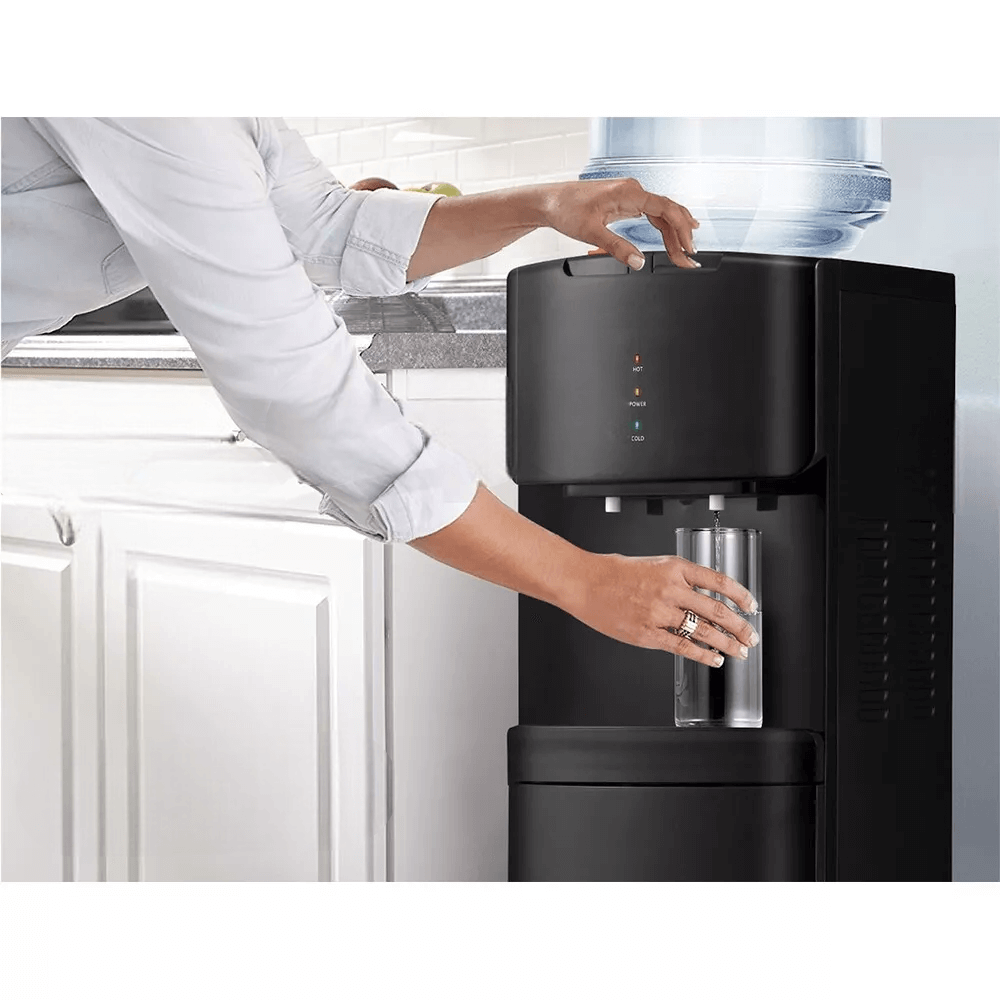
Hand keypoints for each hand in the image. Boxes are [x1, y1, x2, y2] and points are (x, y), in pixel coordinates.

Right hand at [410, 485, 757, 668]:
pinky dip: (702, 654)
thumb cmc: (611, 572)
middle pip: (717, 609)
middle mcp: (671, 589)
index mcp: (674, 567)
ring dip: (726, 643)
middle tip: (751, 634)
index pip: (718, 581)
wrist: (582, 581)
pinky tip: (714, 658)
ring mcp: (660, 613)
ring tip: (739, 650)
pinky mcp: (648, 633)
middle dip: (740, 625)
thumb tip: (703, 594)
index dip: (740, 595)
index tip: (752, 605)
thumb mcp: (651, 564)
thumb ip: (677, 578)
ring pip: (704, 631)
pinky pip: (682, 647)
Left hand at [540, 177, 699, 270]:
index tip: (689, 247)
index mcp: (629, 192)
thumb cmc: (565, 209)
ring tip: (685, 253)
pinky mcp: (625, 203)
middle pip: (668, 212)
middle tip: (689, 258)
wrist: (549, 202)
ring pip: (662, 214)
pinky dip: (663, 228)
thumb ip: (616, 248)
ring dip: (674, 233)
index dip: (682, 229)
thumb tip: (638, 261)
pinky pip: (652, 215)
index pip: (667, 209)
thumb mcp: (591, 232)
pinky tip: (673, 238)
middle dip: (682, 235)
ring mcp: (630, 196)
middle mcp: (633, 191)